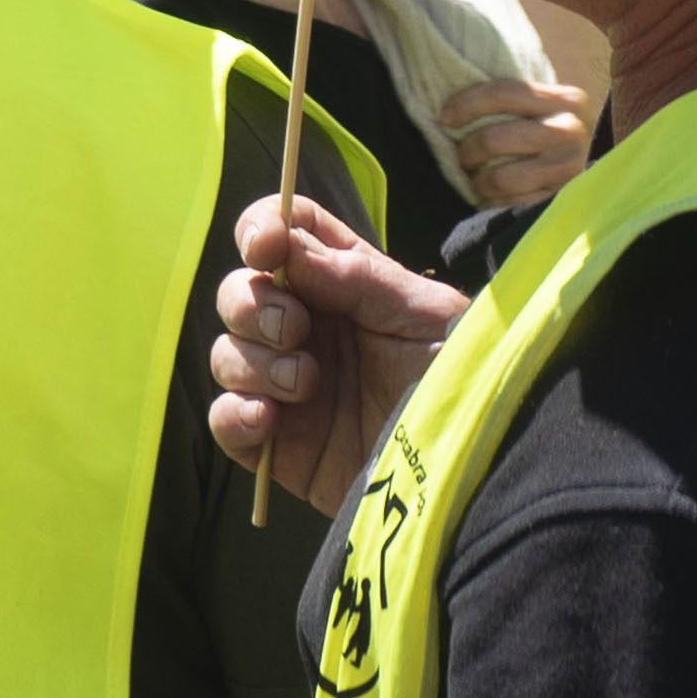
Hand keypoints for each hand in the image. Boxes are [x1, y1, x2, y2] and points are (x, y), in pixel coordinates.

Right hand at [210, 186, 469, 516]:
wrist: (471, 470)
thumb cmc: (463, 382)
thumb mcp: (426, 315)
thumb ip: (358, 276)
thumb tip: (289, 245)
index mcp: (343, 285)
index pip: (284, 233)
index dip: (262, 226)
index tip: (266, 246)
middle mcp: (309, 330)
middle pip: (239, 292)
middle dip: (253, 305)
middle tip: (295, 329)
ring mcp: (287, 387)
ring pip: (227, 353)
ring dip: (254, 362)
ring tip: (306, 385)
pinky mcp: (279, 445)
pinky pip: (225, 420)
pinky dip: (234, 414)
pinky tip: (267, 420)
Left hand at [435, 73, 589, 208]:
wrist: (578, 171)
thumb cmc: (541, 132)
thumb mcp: (534, 107)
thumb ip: (506, 98)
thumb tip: (452, 103)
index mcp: (568, 99)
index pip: (505, 93)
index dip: (467, 104)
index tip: (445, 117)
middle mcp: (571, 131)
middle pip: (493, 139)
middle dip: (468, 150)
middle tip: (463, 156)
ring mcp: (569, 168)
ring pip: (499, 177)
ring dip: (479, 181)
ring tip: (477, 178)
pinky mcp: (560, 200)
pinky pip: (510, 203)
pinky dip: (495, 201)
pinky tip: (496, 195)